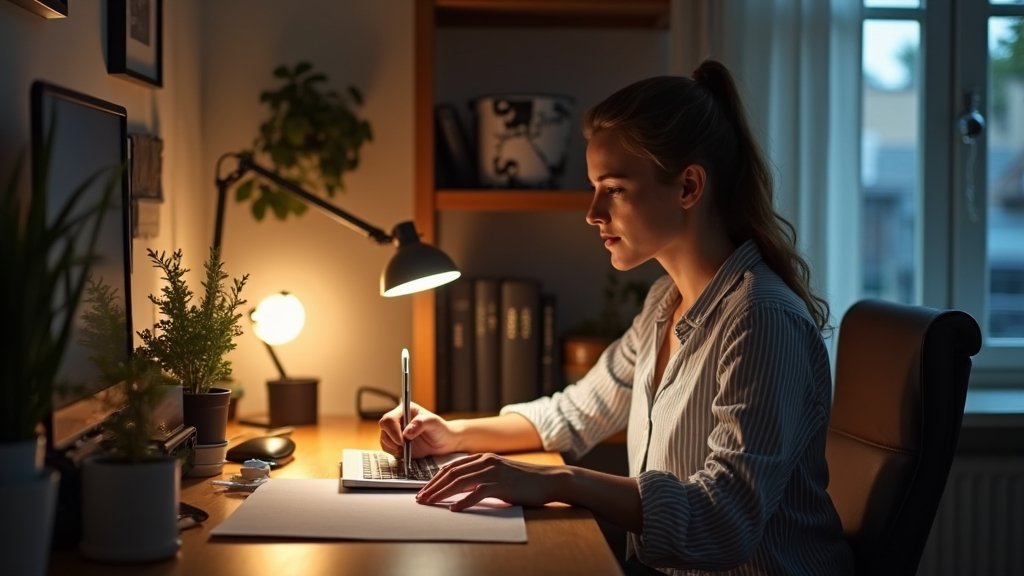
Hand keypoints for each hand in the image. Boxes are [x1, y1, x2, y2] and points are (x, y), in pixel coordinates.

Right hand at [378, 402, 460, 457]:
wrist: (444, 443)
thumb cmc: (440, 429)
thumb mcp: (433, 423)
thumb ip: (420, 424)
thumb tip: (406, 432)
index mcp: (404, 410)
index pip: (389, 419)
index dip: (393, 431)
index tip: (403, 441)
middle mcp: (398, 420)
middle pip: (384, 429)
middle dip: (393, 440)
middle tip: (405, 447)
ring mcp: (395, 432)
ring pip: (384, 440)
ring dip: (394, 448)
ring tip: (407, 450)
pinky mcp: (396, 444)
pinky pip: (388, 449)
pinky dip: (395, 453)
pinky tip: (405, 453)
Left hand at [415, 453, 566, 511]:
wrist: (548, 480)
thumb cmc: (524, 480)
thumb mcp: (498, 473)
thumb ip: (480, 477)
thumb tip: (460, 489)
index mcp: (483, 457)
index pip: (451, 467)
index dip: (434, 479)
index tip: (424, 490)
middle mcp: (486, 461)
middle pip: (451, 473)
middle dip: (432, 486)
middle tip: (420, 498)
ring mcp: (493, 472)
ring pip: (460, 482)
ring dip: (441, 493)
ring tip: (430, 503)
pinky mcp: (501, 485)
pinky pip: (477, 493)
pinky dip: (463, 501)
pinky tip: (454, 509)